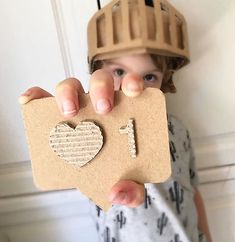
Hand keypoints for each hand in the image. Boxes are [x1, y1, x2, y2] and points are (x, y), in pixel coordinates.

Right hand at [19, 70, 144, 207]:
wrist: (105, 174)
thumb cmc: (120, 169)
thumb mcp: (131, 182)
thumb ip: (133, 189)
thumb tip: (118, 191)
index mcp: (126, 112)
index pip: (132, 88)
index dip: (132, 83)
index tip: (133, 92)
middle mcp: (102, 103)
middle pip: (101, 81)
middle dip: (101, 89)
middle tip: (103, 109)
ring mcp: (79, 106)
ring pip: (73, 85)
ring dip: (69, 92)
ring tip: (68, 111)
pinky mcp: (58, 112)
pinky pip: (44, 98)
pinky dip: (37, 97)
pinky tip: (30, 101)